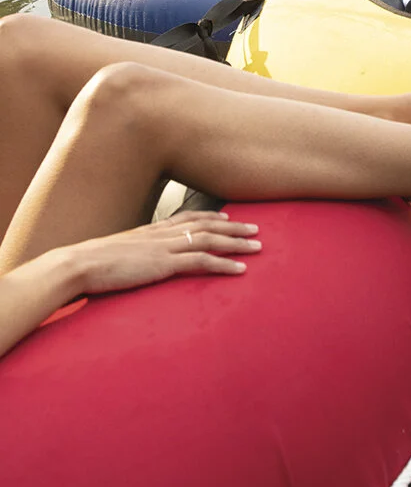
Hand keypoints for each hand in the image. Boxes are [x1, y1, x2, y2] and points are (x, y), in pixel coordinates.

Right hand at [65, 211, 261, 295]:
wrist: (76, 264)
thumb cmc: (88, 263)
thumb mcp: (114, 253)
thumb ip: (129, 254)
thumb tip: (130, 262)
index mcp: (150, 230)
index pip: (187, 218)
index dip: (210, 217)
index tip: (227, 217)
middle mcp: (162, 234)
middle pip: (206, 225)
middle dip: (234, 228)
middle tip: (256, 229)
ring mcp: (165, 247)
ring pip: (211, 240)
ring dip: (237, 244)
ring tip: (258, 246)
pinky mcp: (166, 264)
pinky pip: (203, 261)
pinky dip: (225, 264)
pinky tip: (241, 269)